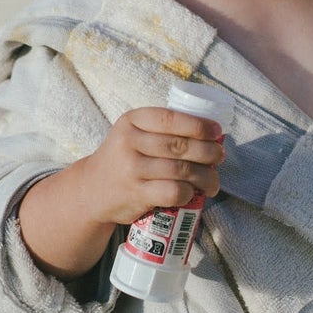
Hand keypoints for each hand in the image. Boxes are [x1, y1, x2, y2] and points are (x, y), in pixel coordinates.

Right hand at [81, 105, 226, 223]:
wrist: (92, 190)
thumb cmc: (123, 157)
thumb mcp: (133, 133)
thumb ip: (161, 129)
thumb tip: (210, 133)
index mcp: (132, 120)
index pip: (171, 118)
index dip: (199, 125)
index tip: (217, 132)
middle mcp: (129, 142)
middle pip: (180, 145)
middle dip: (208, 152)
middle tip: (220, 157)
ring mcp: (132, 169)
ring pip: (181, 170)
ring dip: (205, 176)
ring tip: (213, 181)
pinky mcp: (136, 194)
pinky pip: (173, 192)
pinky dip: (188, 193)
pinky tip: (192, 193)